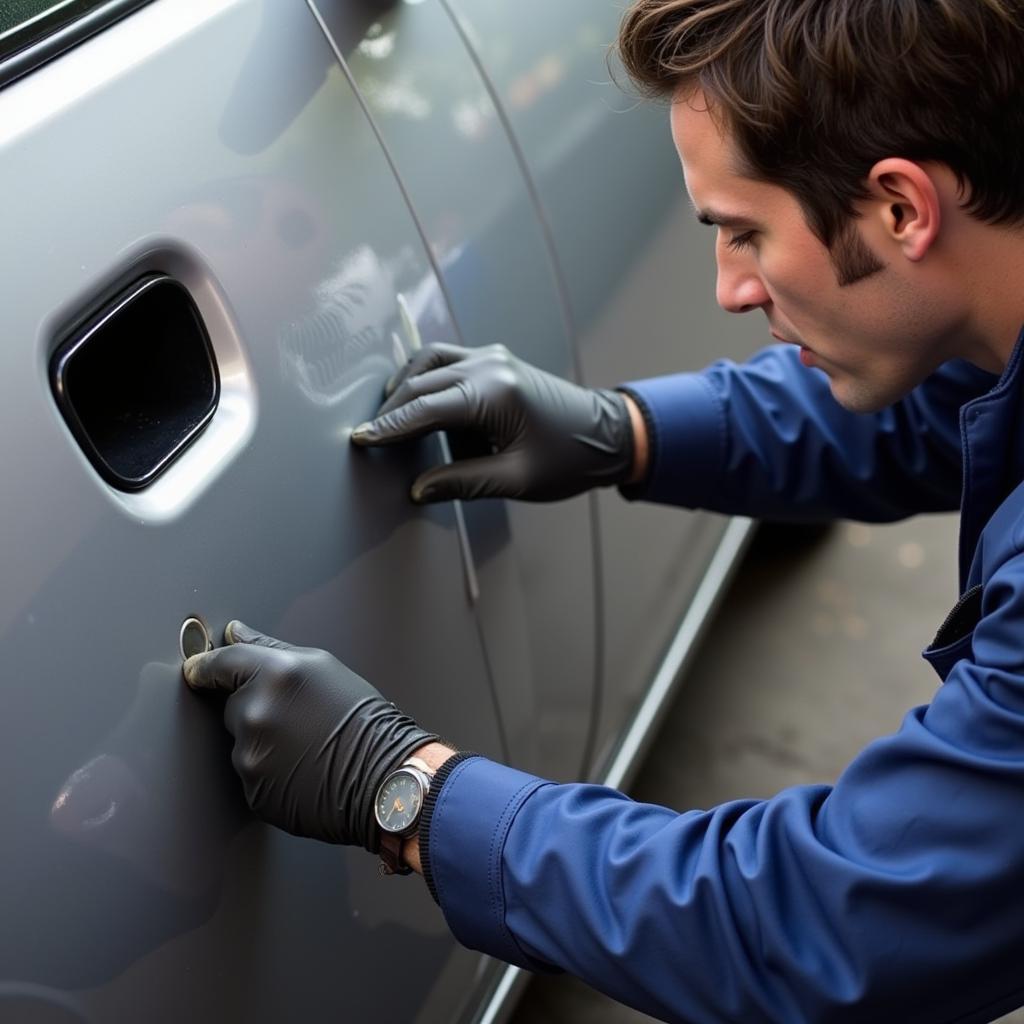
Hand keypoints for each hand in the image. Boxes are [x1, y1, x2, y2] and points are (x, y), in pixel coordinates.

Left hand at [183, 622, 437, 851]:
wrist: (382, 775)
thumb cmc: (362, 719)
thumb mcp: (322, 667)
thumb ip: (268, 648)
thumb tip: (234, 633)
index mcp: (274, 674)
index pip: (218, 663)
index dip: (205, 666)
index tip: (197, 670)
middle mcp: (256, 713)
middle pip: (231, 704)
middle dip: (253, 706)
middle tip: (295, 716)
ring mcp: (251, 755)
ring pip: (241, 740)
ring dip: (261, 740)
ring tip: (303, 743)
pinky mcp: (253, 790)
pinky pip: (250, 772)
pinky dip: (268, 770)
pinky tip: (299, 766)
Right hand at [350, 343, 635, 501]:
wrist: (610, 436)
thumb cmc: (569, 460)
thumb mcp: (516, 480)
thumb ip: (462, 482)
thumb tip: (417, 490)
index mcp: (495, 393)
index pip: (426, 408)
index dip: (390, 427)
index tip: (360, 441)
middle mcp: (489, 365)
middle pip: (421, 382)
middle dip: (391, 411)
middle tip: (368, 439)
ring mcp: (492, 357)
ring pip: (429, 362)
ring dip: (405, 389)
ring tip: (389, 422)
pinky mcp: (495, 360)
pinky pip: (446, 360)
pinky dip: (426, 379)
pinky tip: (419, 405)